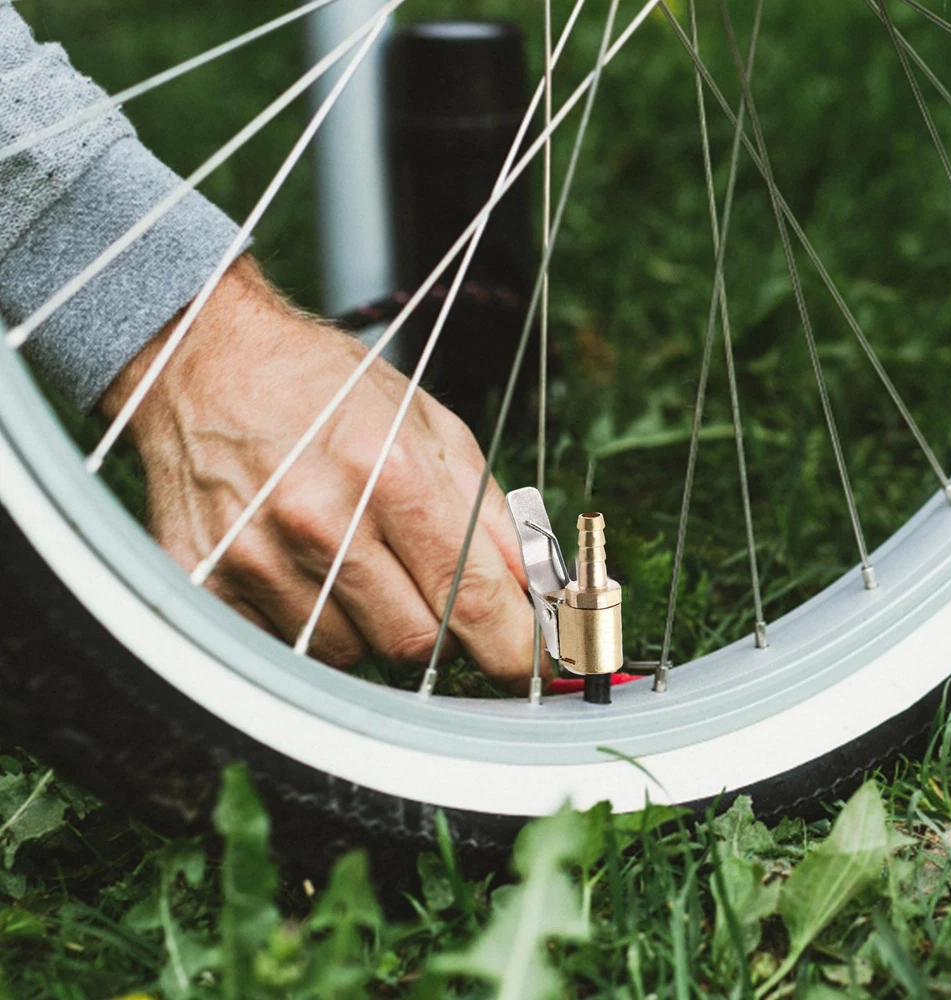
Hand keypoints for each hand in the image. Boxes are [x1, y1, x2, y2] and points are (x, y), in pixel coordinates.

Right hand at [100, 256, 543, 688]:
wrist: (209, 361)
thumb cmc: (327, 387)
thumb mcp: (429, 424)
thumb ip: (491, 511)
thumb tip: (533, 590)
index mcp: (389, 472)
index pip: (470, 596)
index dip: (512, 648)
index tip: (529, 664)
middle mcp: (321, 520)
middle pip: (414, 642)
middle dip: (440, 631)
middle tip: (427, 585)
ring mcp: (258, 557)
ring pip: (351, 654)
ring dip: (370, 625)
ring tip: (349, 556)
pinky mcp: (210, 583)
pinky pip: (288, 648)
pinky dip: (312, 623)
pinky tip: (300, 566)